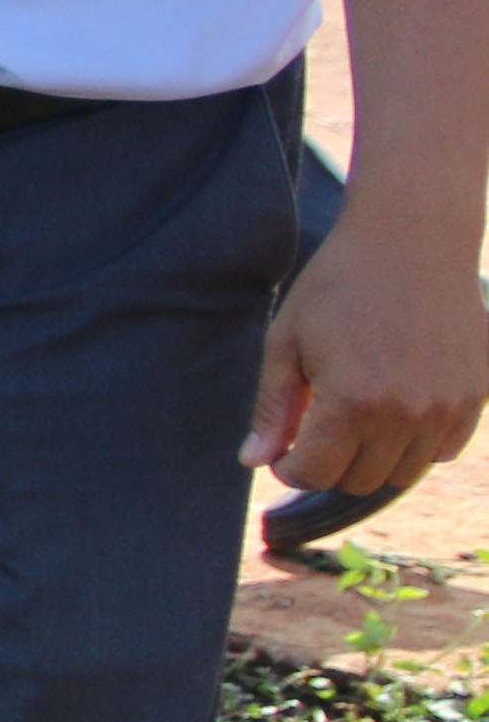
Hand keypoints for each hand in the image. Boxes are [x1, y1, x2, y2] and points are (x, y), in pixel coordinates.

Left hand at [249, 206, 488, 494]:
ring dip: (373, 457)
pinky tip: (395, 409)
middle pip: (360, 480)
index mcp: (351, 402)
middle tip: (317, 431)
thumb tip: (255, 462)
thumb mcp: (287, 341)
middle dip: (330, 465)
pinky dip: (416, 443)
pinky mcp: (478, 395)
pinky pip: (443, 449)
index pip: (316, 474)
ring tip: (354, 418)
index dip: (291, 469)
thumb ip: (273, 408)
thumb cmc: (338, 285)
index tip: (283, 453)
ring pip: (404, 471)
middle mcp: (406, 413)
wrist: (412, 240)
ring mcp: (448, 407)